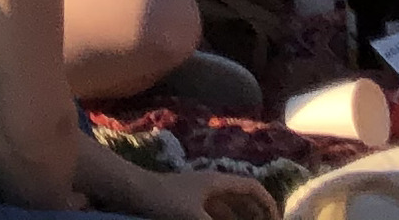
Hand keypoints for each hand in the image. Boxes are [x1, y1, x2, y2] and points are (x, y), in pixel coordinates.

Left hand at [123, 171, 274, 219]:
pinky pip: (212, 215)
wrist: (131, 192)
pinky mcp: (186, 205)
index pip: (252, 186)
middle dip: (255, 215)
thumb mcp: (195, 219)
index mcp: (216, 182)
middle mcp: (210, 185)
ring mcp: (198, 194)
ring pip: (227, 209)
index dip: (268, 203)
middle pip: (242, 198)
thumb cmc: (164, 201)